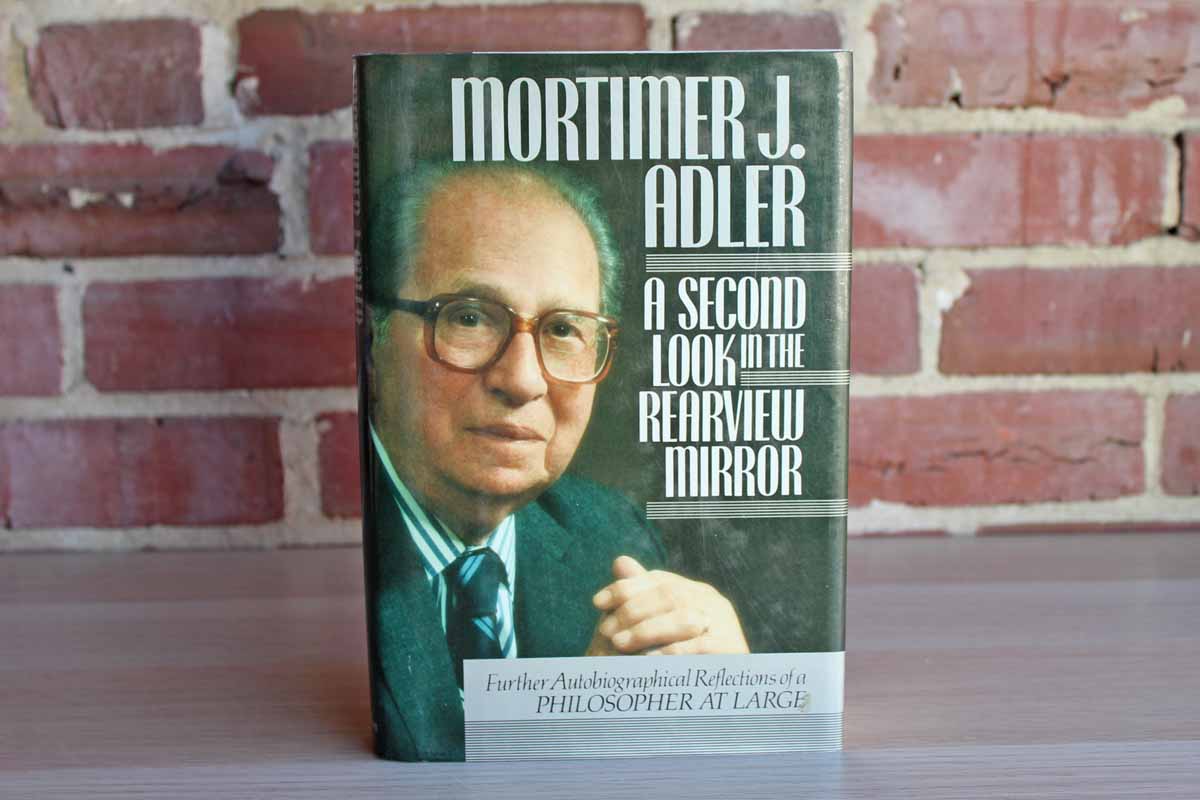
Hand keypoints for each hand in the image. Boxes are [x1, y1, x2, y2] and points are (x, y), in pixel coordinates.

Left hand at [585, 556, 748, 655]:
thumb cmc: (679, 658)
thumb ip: (642, 596)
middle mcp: (712, 600)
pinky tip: (646, 660)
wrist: (713, 692)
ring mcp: (724, 622)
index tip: (597, 602)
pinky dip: (669, 652)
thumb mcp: (656, 625)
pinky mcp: (732, 647)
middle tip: (605, 630)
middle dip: (632, 611)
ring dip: (646, 630)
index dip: (625, 588)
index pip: (657, 580)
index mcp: (694, 591)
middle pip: (669, 595)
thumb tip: (620, 561)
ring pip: (681, 617)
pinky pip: (697, 647)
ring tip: (618, 643)